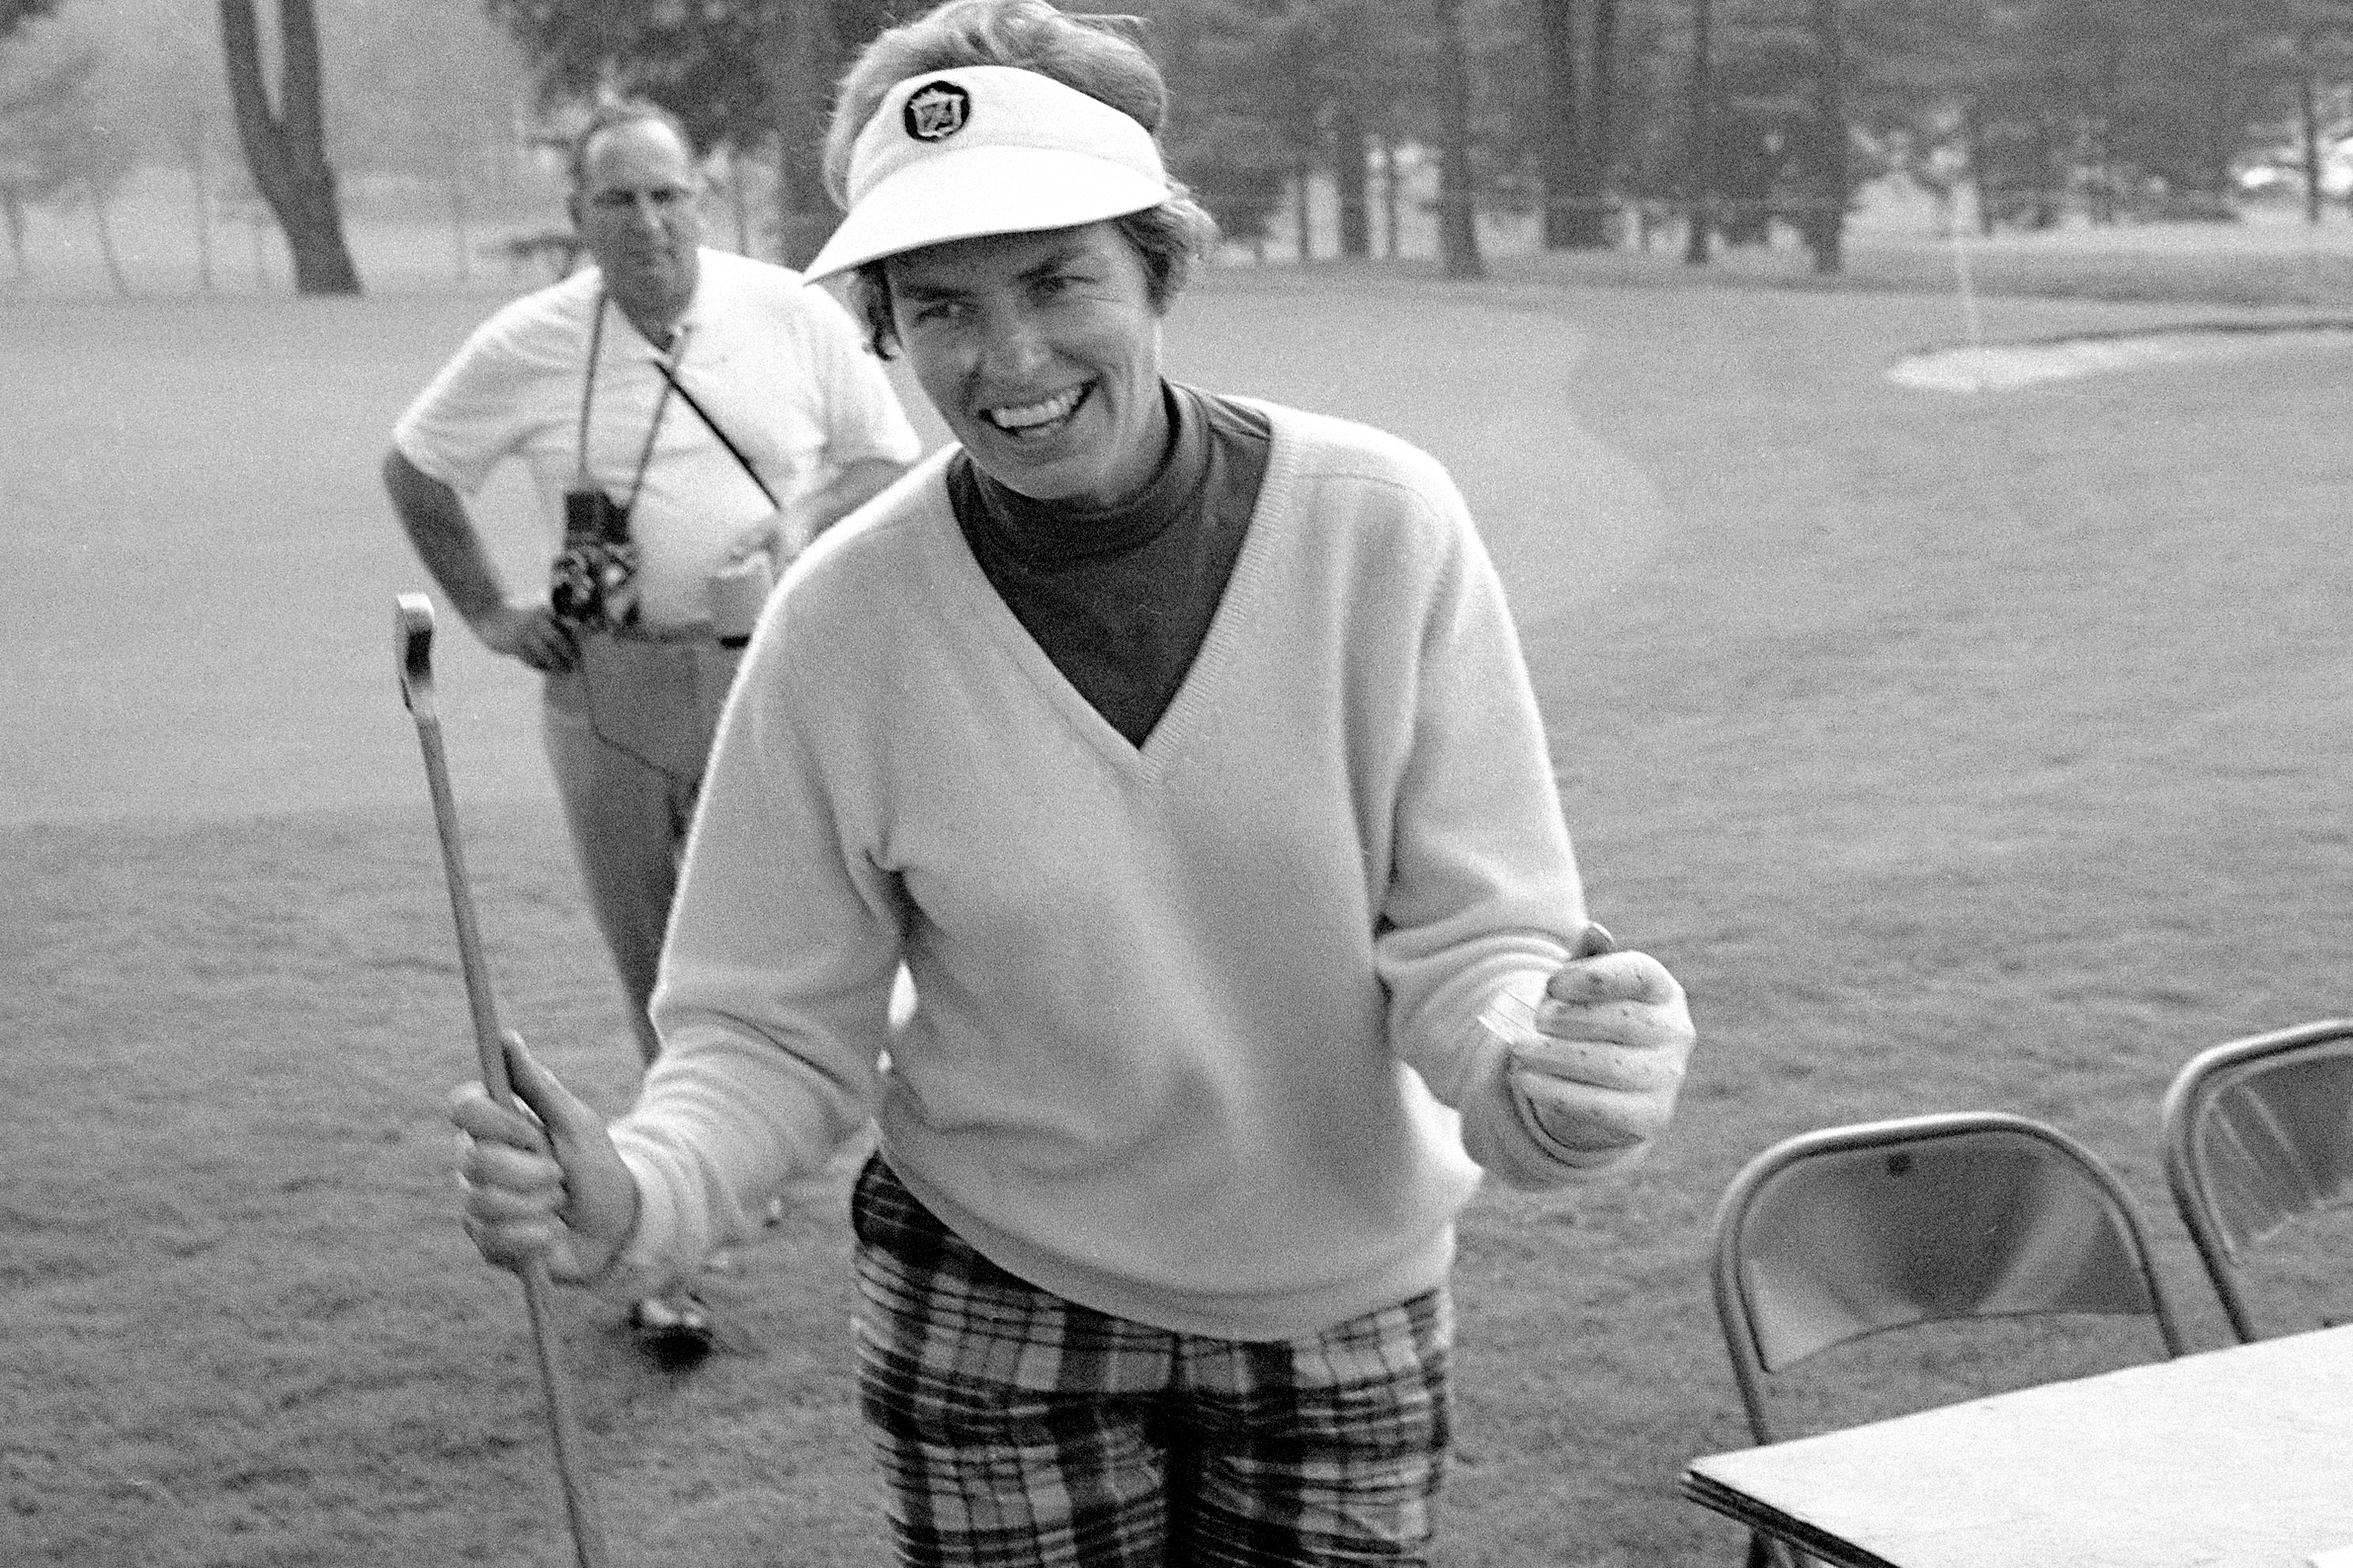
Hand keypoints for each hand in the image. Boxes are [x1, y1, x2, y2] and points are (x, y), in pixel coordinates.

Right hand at [449, 1035, 637, 1281]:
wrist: (616, 1227)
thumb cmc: (596, 1168)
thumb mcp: (576, 1123)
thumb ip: (538, 1086)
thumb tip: (506, 1037)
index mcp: (496, 1125)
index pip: (462, 1107)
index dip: (493, 1121)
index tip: (531, 1132)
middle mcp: (477, 1161)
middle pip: (473, 1159)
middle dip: (530, 1170)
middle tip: (559, 1174)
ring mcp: (477, 1202)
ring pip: (484, 1201)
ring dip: (537, 1203)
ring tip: (559, 1202)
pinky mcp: (485, 1241)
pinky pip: (494, 1237)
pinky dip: (535, 1234)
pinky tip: (550, 1232)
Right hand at [474, 599, 576, 673]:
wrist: (489, 614)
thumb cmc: (518, 617)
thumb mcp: (536, 614)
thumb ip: (554, 622)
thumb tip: (575, 633)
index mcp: (543, 612)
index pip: (565, 627)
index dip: (574, 640)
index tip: (580, 652)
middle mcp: (535, 620)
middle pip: (557, 640)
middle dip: (568, 654)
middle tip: (574, 665)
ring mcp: (523, 632)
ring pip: (544, 652)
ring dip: (555, 664)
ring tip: (562, 670)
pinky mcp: (513, 644)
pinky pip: (530, 659)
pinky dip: (539, 666)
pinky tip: (544, 669)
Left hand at [1507, 922, 1694, 1159]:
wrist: (1597, 1084)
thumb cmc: (1589, 1020)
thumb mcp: (1583, 987)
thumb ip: (1586, 961)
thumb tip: (1593, 932)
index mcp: (1663, 990)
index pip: (1638, 974)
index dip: (1592, 978)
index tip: (1552, 985)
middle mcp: (1676, 1031)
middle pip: (1619, 1021)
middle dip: (1567, 1020)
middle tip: (1533, 1021)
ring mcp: (1668, 1076)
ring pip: (1606, 1066)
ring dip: (1553, 1057)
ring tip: (1518, 1050)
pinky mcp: (1651, 1116)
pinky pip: (1601, 1107)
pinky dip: (1557, 1092)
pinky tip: (1526, 1080)